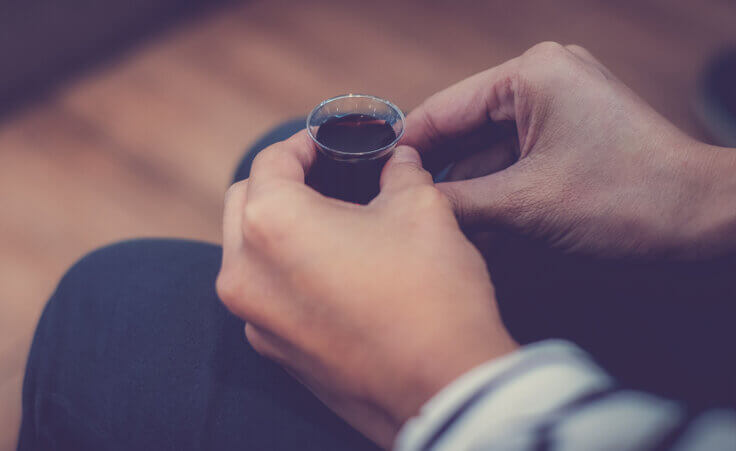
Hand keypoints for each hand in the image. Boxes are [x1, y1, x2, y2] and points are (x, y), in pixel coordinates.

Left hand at [216, 131, 517, 447]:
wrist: (444, 388)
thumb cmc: (431, 292)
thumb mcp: (421, 208)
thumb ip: (401, 171)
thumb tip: (399, 159)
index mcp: (270, 222)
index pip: (272, 161)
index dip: (304, 142)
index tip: (329, 143)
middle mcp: (244, 273)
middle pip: (246, 202)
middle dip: (282, 182)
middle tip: (328, 179)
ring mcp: (254, 320)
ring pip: (248, 253)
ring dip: (278, 228)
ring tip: (331, 224)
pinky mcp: (274, 352)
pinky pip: (265, 296)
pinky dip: (285, 273)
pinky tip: (333, 273)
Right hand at [403, 42, 735, 258]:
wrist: (705, 221)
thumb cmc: (628, 200)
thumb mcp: (527, 204)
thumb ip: (457, 204)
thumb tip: (404, 208)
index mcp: (529, 75)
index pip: (442, 110)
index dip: (403, 149)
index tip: (371, 183)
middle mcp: (541, 81)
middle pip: (463, 132)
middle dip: (436, 175)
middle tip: (397, 212)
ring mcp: (557, 108)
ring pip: (486, 153)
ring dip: (464, 191)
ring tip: (430, 227)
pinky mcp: (568, 136)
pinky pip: (513, 163)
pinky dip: (493, 194)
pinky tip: (471, 226)